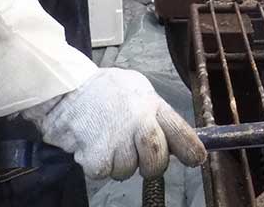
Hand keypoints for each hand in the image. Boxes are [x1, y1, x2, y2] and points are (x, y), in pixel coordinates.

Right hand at [22, 68, 205, 180]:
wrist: (67, 88)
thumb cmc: (105, 89)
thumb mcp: (138, 89)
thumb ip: (155, 112)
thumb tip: (172, 138)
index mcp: (152, 105)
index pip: (181, 132)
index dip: (191, 150)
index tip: (196, 159)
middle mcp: (139, 123)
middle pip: (158, 161)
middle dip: (152, 166)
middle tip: (140, 157)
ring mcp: (118, 141)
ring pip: (128, 171)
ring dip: (119, 163)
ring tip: (108, 140)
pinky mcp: (97, 156)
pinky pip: (104, 174)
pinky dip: (98, 165)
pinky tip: (94, 144)